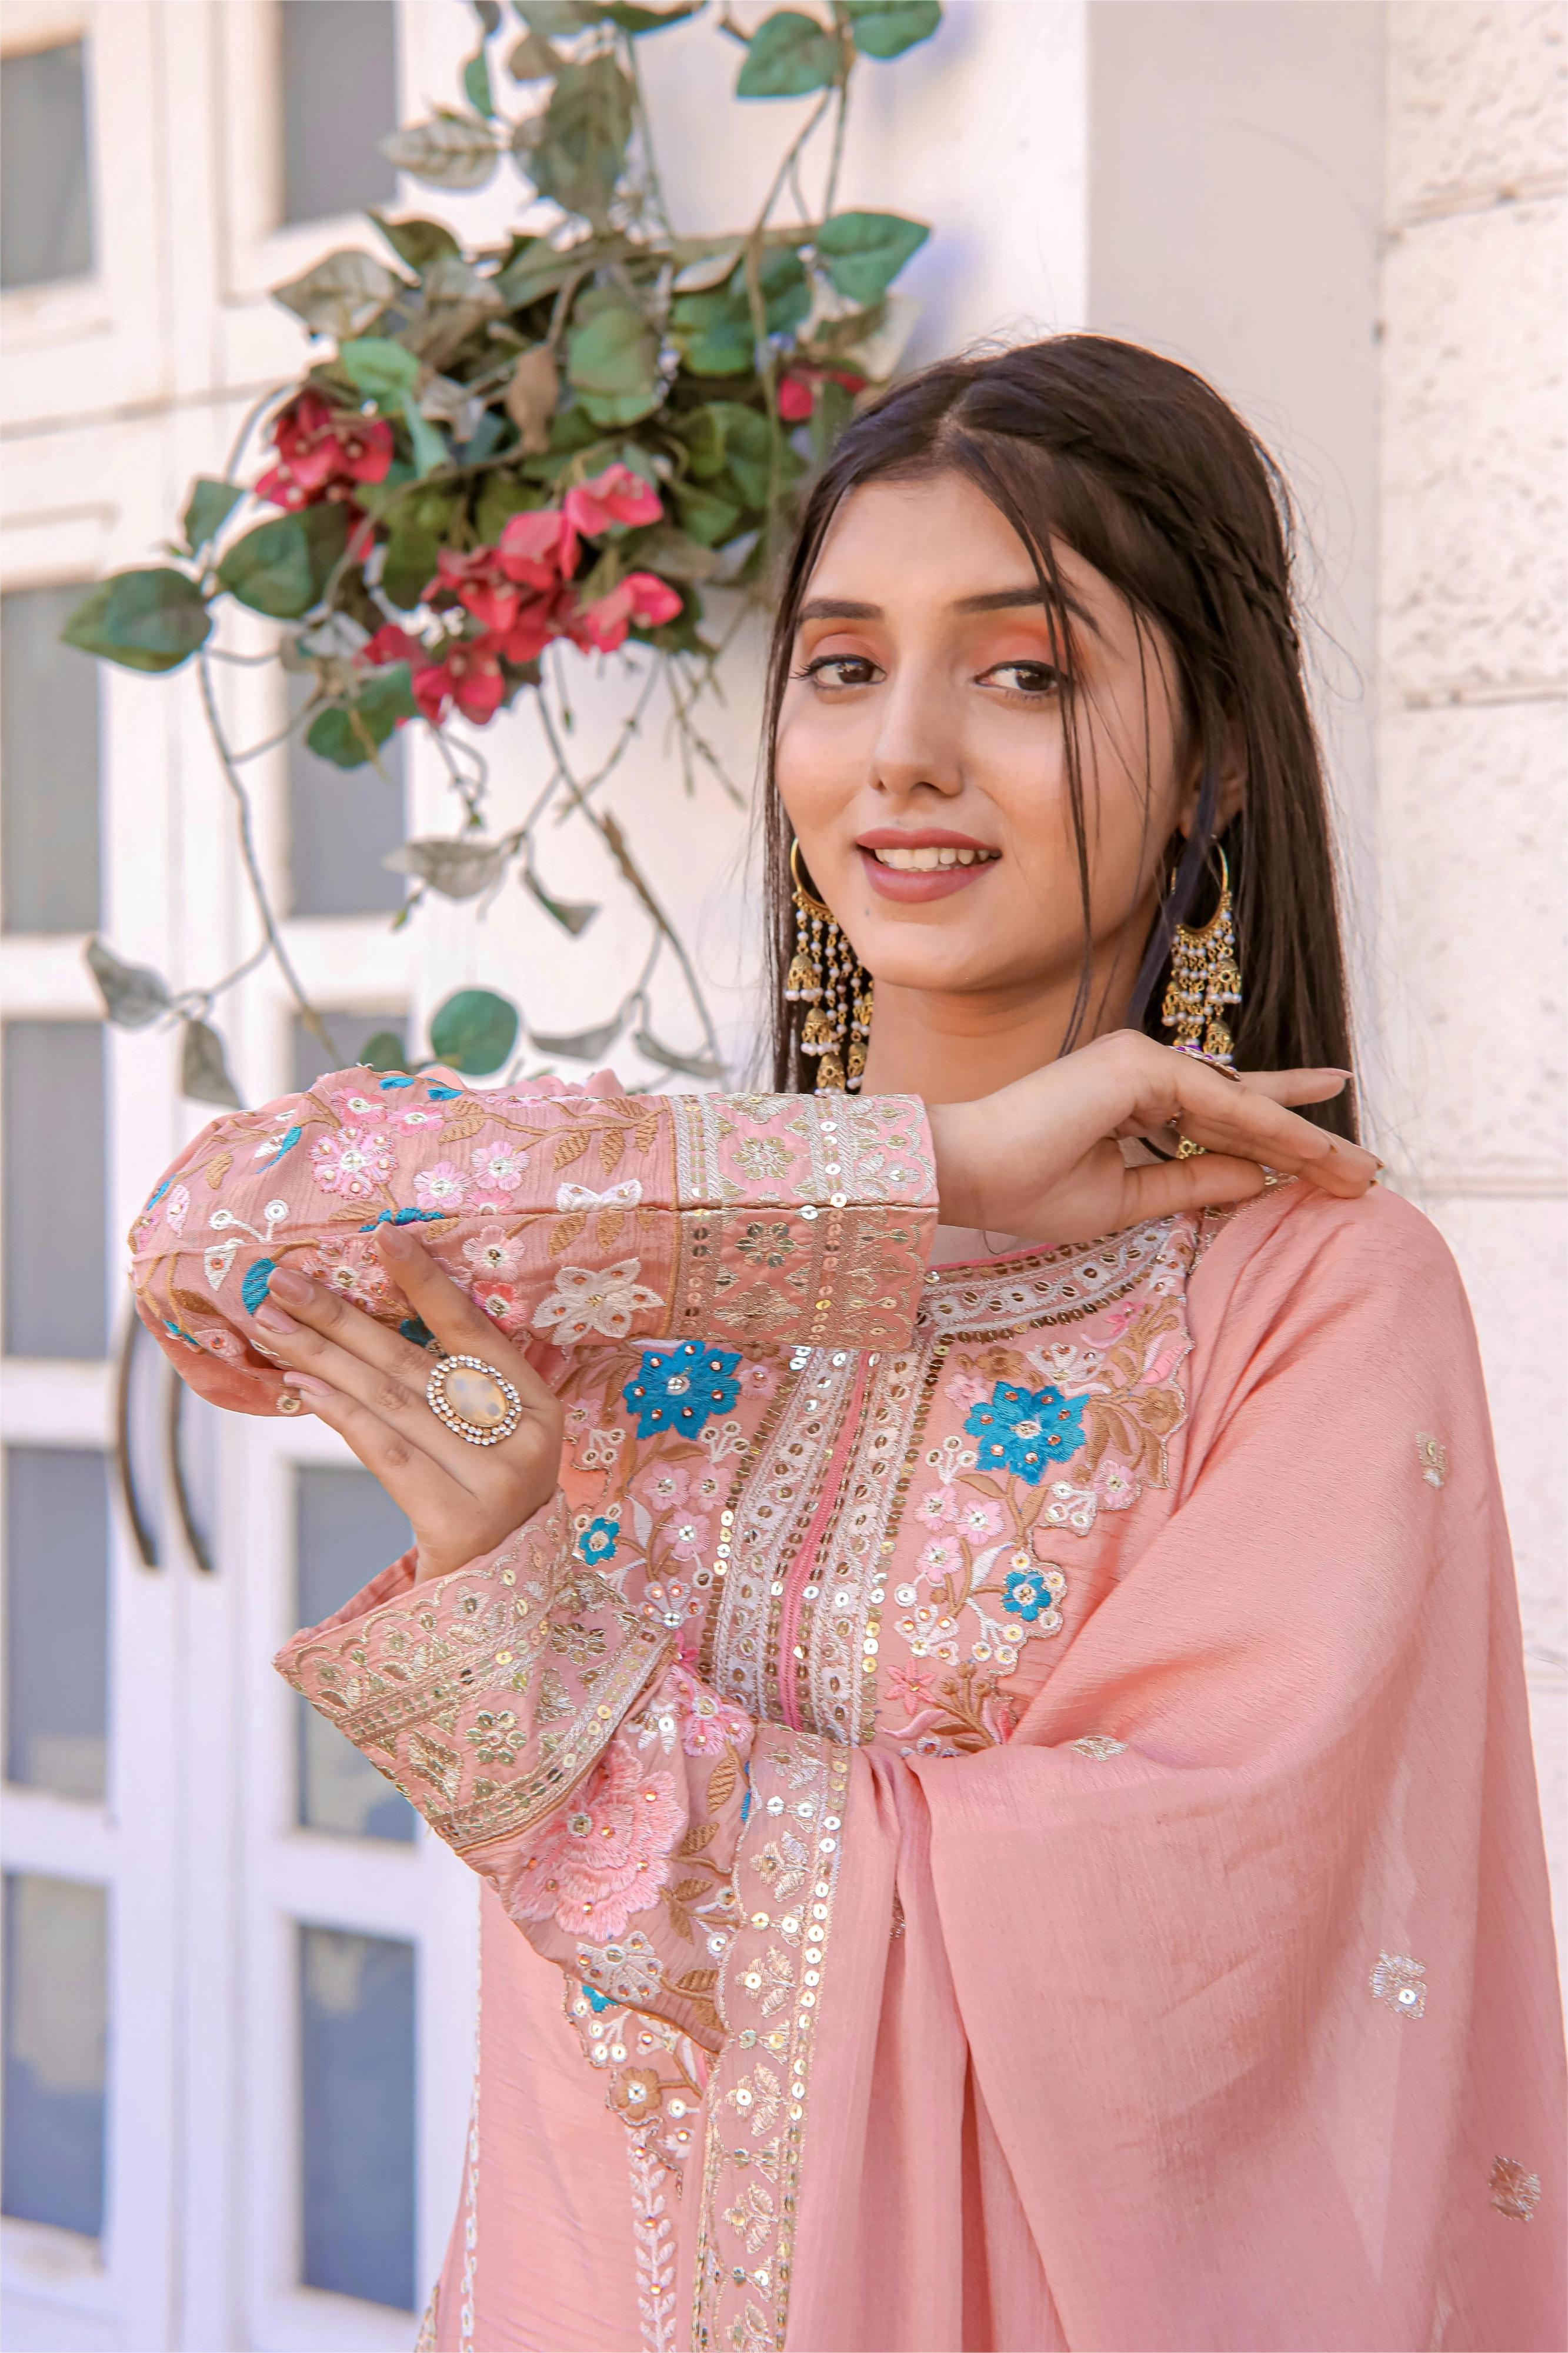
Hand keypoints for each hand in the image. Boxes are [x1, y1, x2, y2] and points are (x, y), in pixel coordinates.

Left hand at [253, 1229, 563, 1580]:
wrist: (496, 1609)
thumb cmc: (479, 1507)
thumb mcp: (488, 1443)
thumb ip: (451, 1390)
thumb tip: (361, 1322)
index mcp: (539, 1408)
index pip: (474, 1331)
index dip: (426, 1282)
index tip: (380, 1236)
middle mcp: (525, 1441)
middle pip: (416, 1364)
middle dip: (342, 1318)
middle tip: (283, 1283)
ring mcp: (496, 1484)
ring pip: (392, 1403)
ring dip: (323, 1358)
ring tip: (273, 1326)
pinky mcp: (458, 1522)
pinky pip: (385, 1453)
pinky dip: (340, 1414)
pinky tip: (302, 1386)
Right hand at [926, 1031, 1377, 1248]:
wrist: (968, 1174)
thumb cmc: (1027, 1189)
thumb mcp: (1126, 1200)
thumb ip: (1191, 1183)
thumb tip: (1259, 1181)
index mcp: (1134, 1100)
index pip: (1222, 1121)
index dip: (1277, 1142)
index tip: (1331, 1164)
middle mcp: (1143, 1071)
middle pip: (1244, 1109)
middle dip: (1307, 1142)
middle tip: (1368, 1168)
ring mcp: (1142, 1061)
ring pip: (1242, 1107)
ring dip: (1303, 1140)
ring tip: (1359, 1169)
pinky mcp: (1139, 1065)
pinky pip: (1220, 1104)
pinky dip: (1269, 1128)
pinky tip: (1313, 1153)